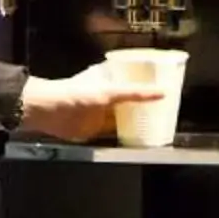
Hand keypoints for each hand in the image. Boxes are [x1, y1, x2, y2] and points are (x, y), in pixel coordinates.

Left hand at [18, 64, 167, 143]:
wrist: (50, 111)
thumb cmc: (77, 93)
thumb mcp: (110, 90)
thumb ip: (135, 93)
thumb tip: (162, 92)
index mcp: (110, 79)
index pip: (135, 79)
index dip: (150, 84)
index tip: (168, 87)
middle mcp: (107, 95)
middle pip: (131, 101)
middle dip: (146, 106)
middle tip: (168, 110)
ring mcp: (102, 113)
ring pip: (125, 118)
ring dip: (138, 122)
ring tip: (160, 124)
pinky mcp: (96, 129)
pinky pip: (116, 133)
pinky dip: (127, 135)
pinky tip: (141, 138)